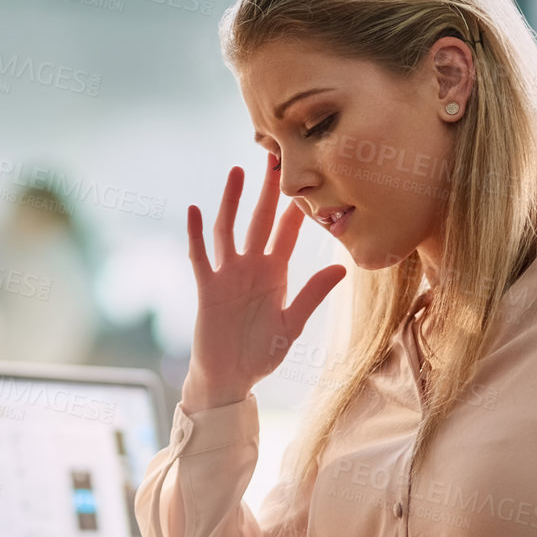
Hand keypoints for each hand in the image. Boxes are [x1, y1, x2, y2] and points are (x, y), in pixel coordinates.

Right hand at [182, 153, 346, 411]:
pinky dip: (196, 233)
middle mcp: (251, 268)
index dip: (296, 209)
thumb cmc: (261, 354)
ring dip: (231, 202)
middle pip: (258, 221)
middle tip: (272, 159)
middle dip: (265, 192)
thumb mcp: (291, 324)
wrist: (230, 377)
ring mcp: (227, 275)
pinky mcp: (207, 288)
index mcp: (275, 274)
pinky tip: (194, 209)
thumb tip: (342, 268)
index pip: (287, 234)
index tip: (306, 179)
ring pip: (229, 230)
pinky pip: (201, 256)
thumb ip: (312, 295)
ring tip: (236, 173)